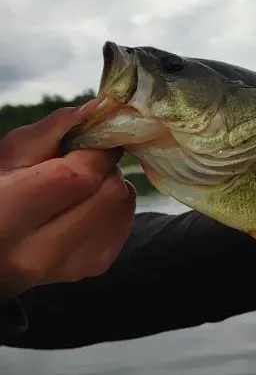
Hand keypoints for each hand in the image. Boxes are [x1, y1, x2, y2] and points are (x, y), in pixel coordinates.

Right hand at [0, 104, 135, 300]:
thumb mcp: (8, 156)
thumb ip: (52, 130)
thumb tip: (97, 107)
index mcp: (10, 217)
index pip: (81, 176)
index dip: (95, 151)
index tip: (93, 141)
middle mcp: (41, 252)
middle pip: (110, 193)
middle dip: (104, 169)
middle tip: (82, 164)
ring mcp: (70, 266)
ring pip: (124, 206)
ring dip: (111, 186)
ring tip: (81, 187)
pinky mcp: (92, 268)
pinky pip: (125, 223)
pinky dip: (114, 206)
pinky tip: (87, 206)